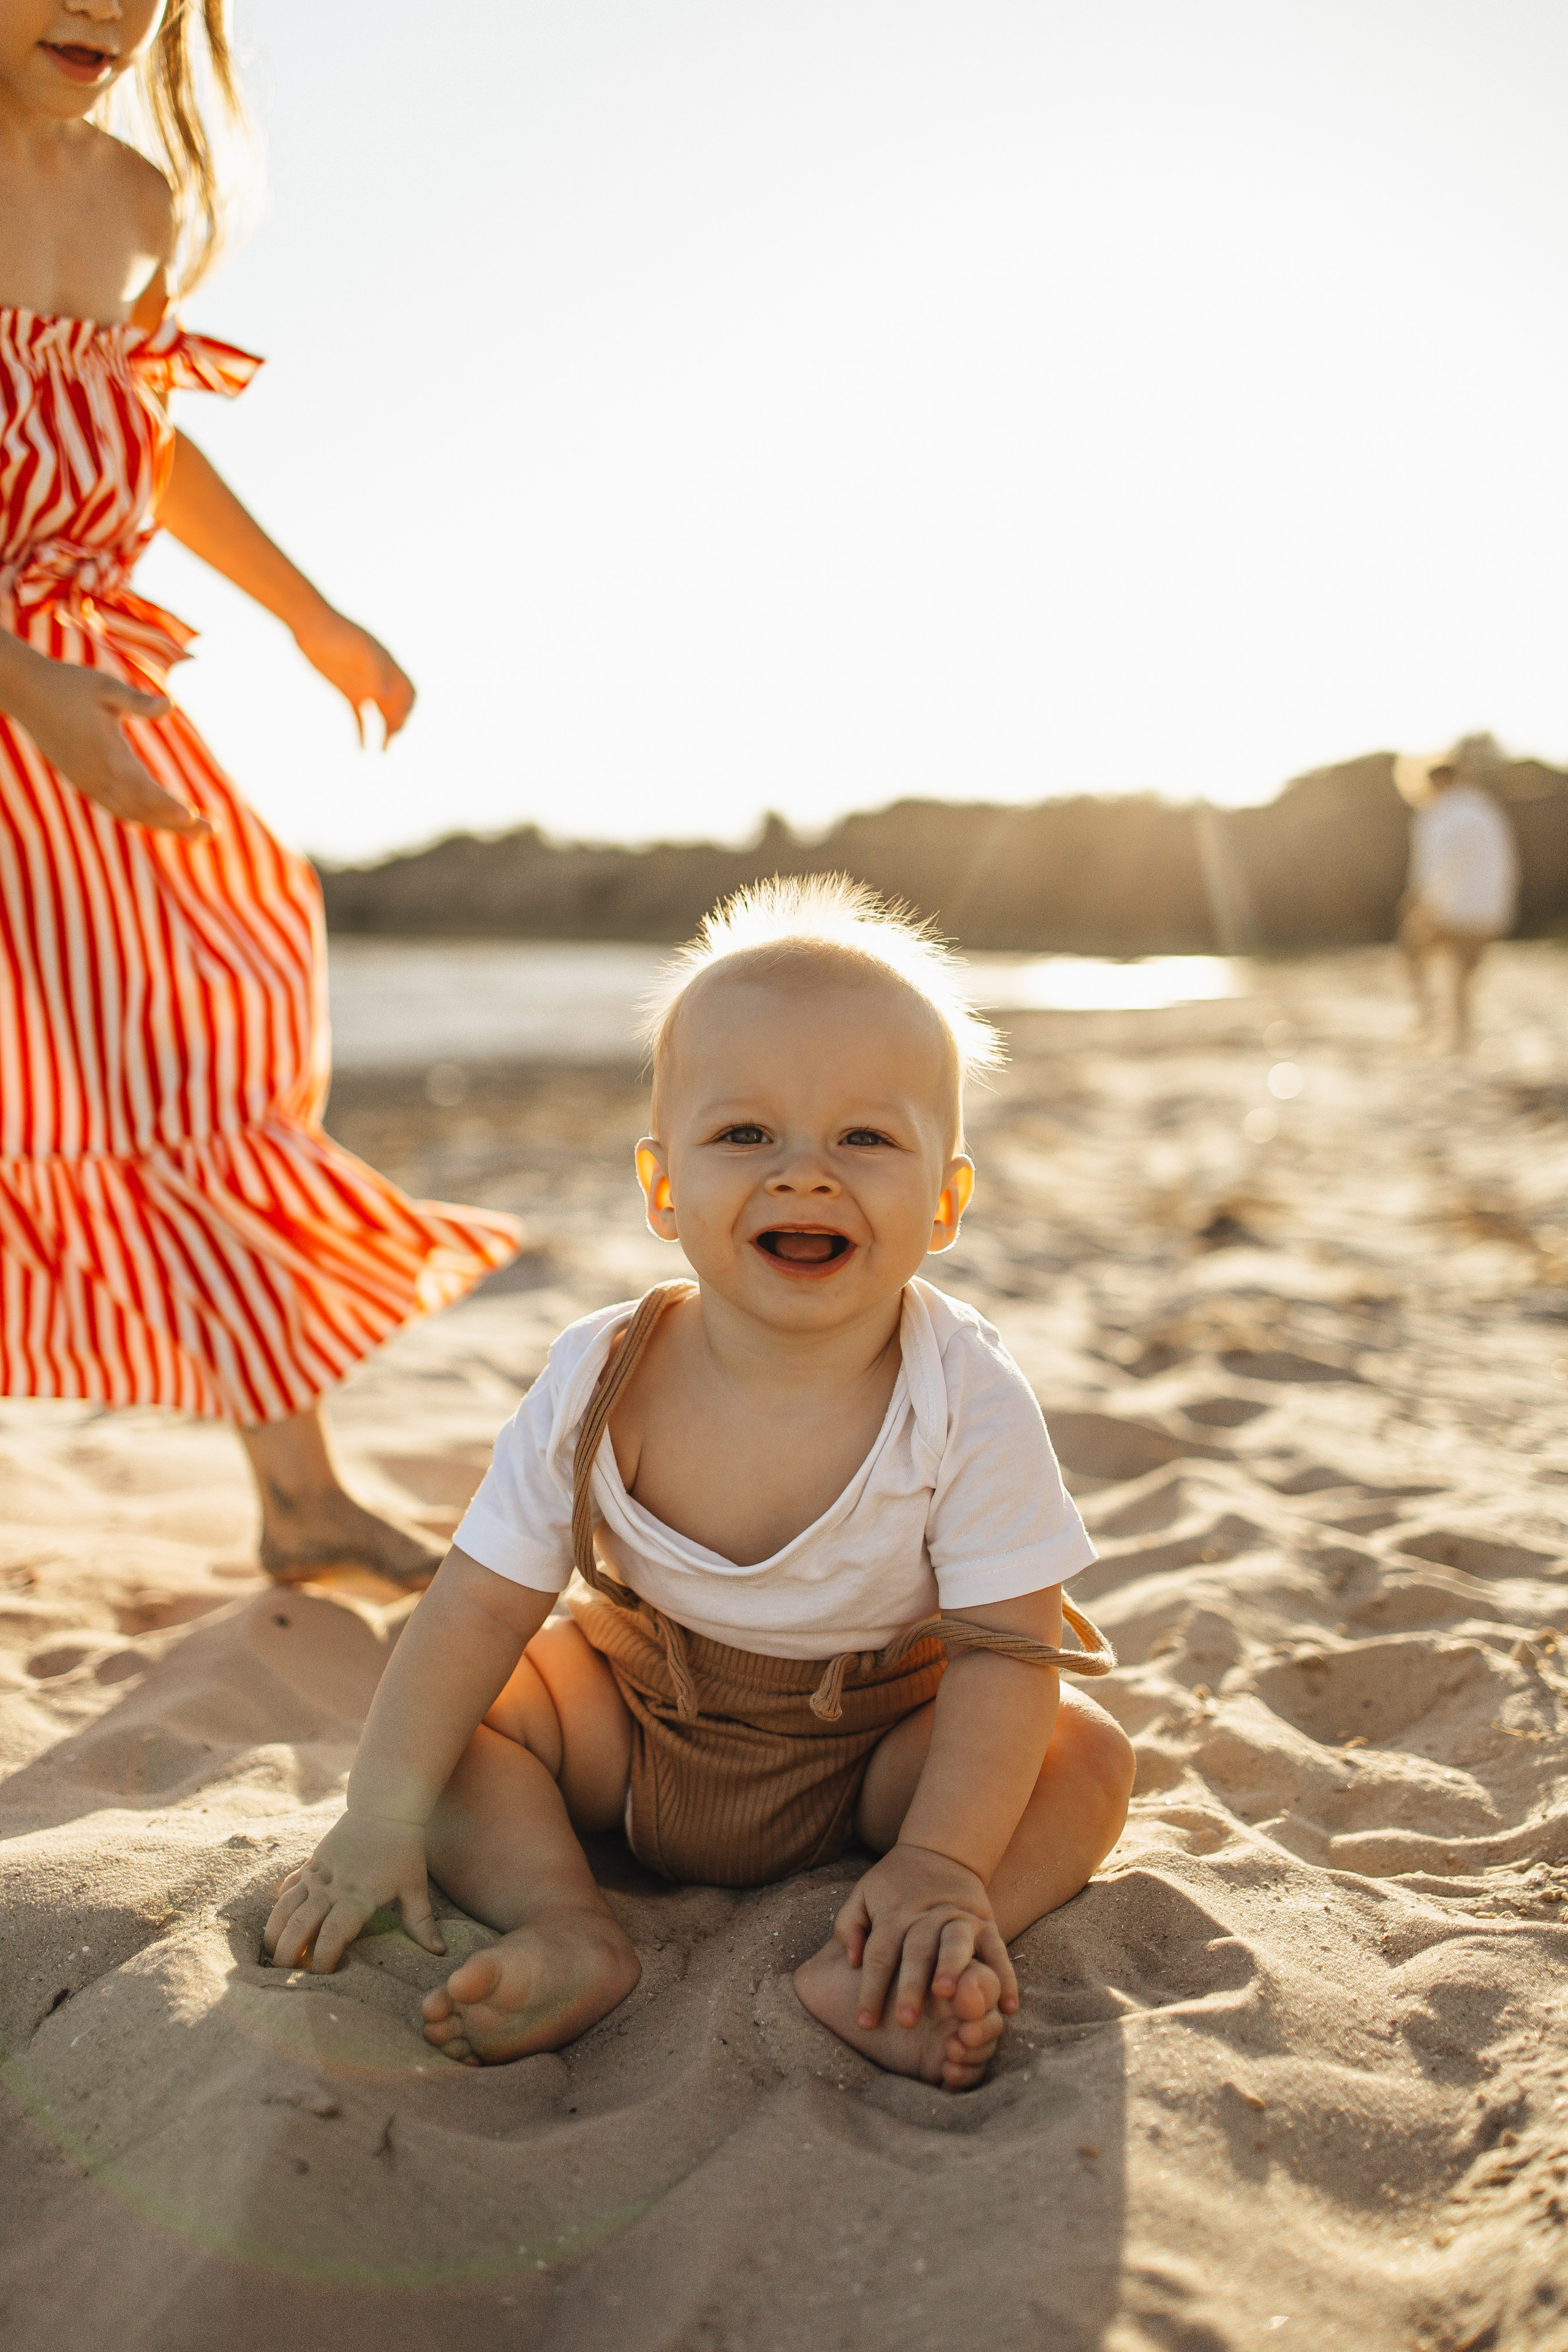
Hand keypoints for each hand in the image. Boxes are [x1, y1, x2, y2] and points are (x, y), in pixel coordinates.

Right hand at [9, 655, 211, 837]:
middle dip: (177, 824)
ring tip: (196, 832)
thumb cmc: (69, 684)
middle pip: (142, 809)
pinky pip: (116, 807)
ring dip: (162, 824)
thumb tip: (170, 706)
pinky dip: (141, 817)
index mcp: (106, 755)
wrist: (26, 693)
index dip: (167, 806)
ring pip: (130, 813)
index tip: (191, 818)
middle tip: (212, 832)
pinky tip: (161, 820)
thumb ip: (137, 700)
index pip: (142, 789)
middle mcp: (97, 776)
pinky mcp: (83, 782)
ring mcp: (89, 783)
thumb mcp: (105, 686)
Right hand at [263, 1808, 445, 1973]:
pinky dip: (278, 1907)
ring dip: (275, 1932)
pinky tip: (277, 1925)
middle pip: (300, 1924)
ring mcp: (317, 1874)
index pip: (333, 1933)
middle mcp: (332, 1886)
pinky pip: (286, 1888)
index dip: (324, 1957)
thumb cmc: (403, 1849)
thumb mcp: (414, 1886)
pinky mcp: (310, 1864)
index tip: (322, 1975)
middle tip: (287, 1975)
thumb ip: (421, 1922)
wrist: (384, 1806)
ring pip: (285, 1907)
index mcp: (358, 1895)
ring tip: (273, 1955)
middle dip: (288, 1952)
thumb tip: (438, 1952)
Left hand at [293, 605, 414, 745]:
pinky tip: (361, 749)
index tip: (398, 721)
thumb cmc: (337, 633)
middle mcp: (379, 677)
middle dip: (397, 725)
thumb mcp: (358, 650)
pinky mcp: (347, 691)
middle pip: (397, 707)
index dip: (408, 708)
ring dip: (383, 733)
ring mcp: (364, 685)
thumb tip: (385, 697)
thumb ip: (374, 672)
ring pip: (380, 714)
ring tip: (382, 752)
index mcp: (388, 666)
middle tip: (389, 742)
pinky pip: (358, 716)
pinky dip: (361, 733)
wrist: (311, 624)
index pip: (408, 692)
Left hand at [835, 1842, 1018, 2031]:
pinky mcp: (987, 1923)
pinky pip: (998, 1951)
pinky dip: (1006, 1978)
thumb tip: (853, 1961)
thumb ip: (849, 1926)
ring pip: (956, 1946)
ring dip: (953, 1970)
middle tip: (905, 2021)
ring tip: (950, 1998)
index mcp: (895, 1915)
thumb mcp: (863, 1895)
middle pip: (917, 1953)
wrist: (941, 1850)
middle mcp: (927, 1917)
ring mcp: (960, 1919)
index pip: (879, 1955)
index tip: (865, 2023)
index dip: (870, 1990)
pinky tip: (1008, 2006)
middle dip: (911, 1987)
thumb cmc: (895, 1884)